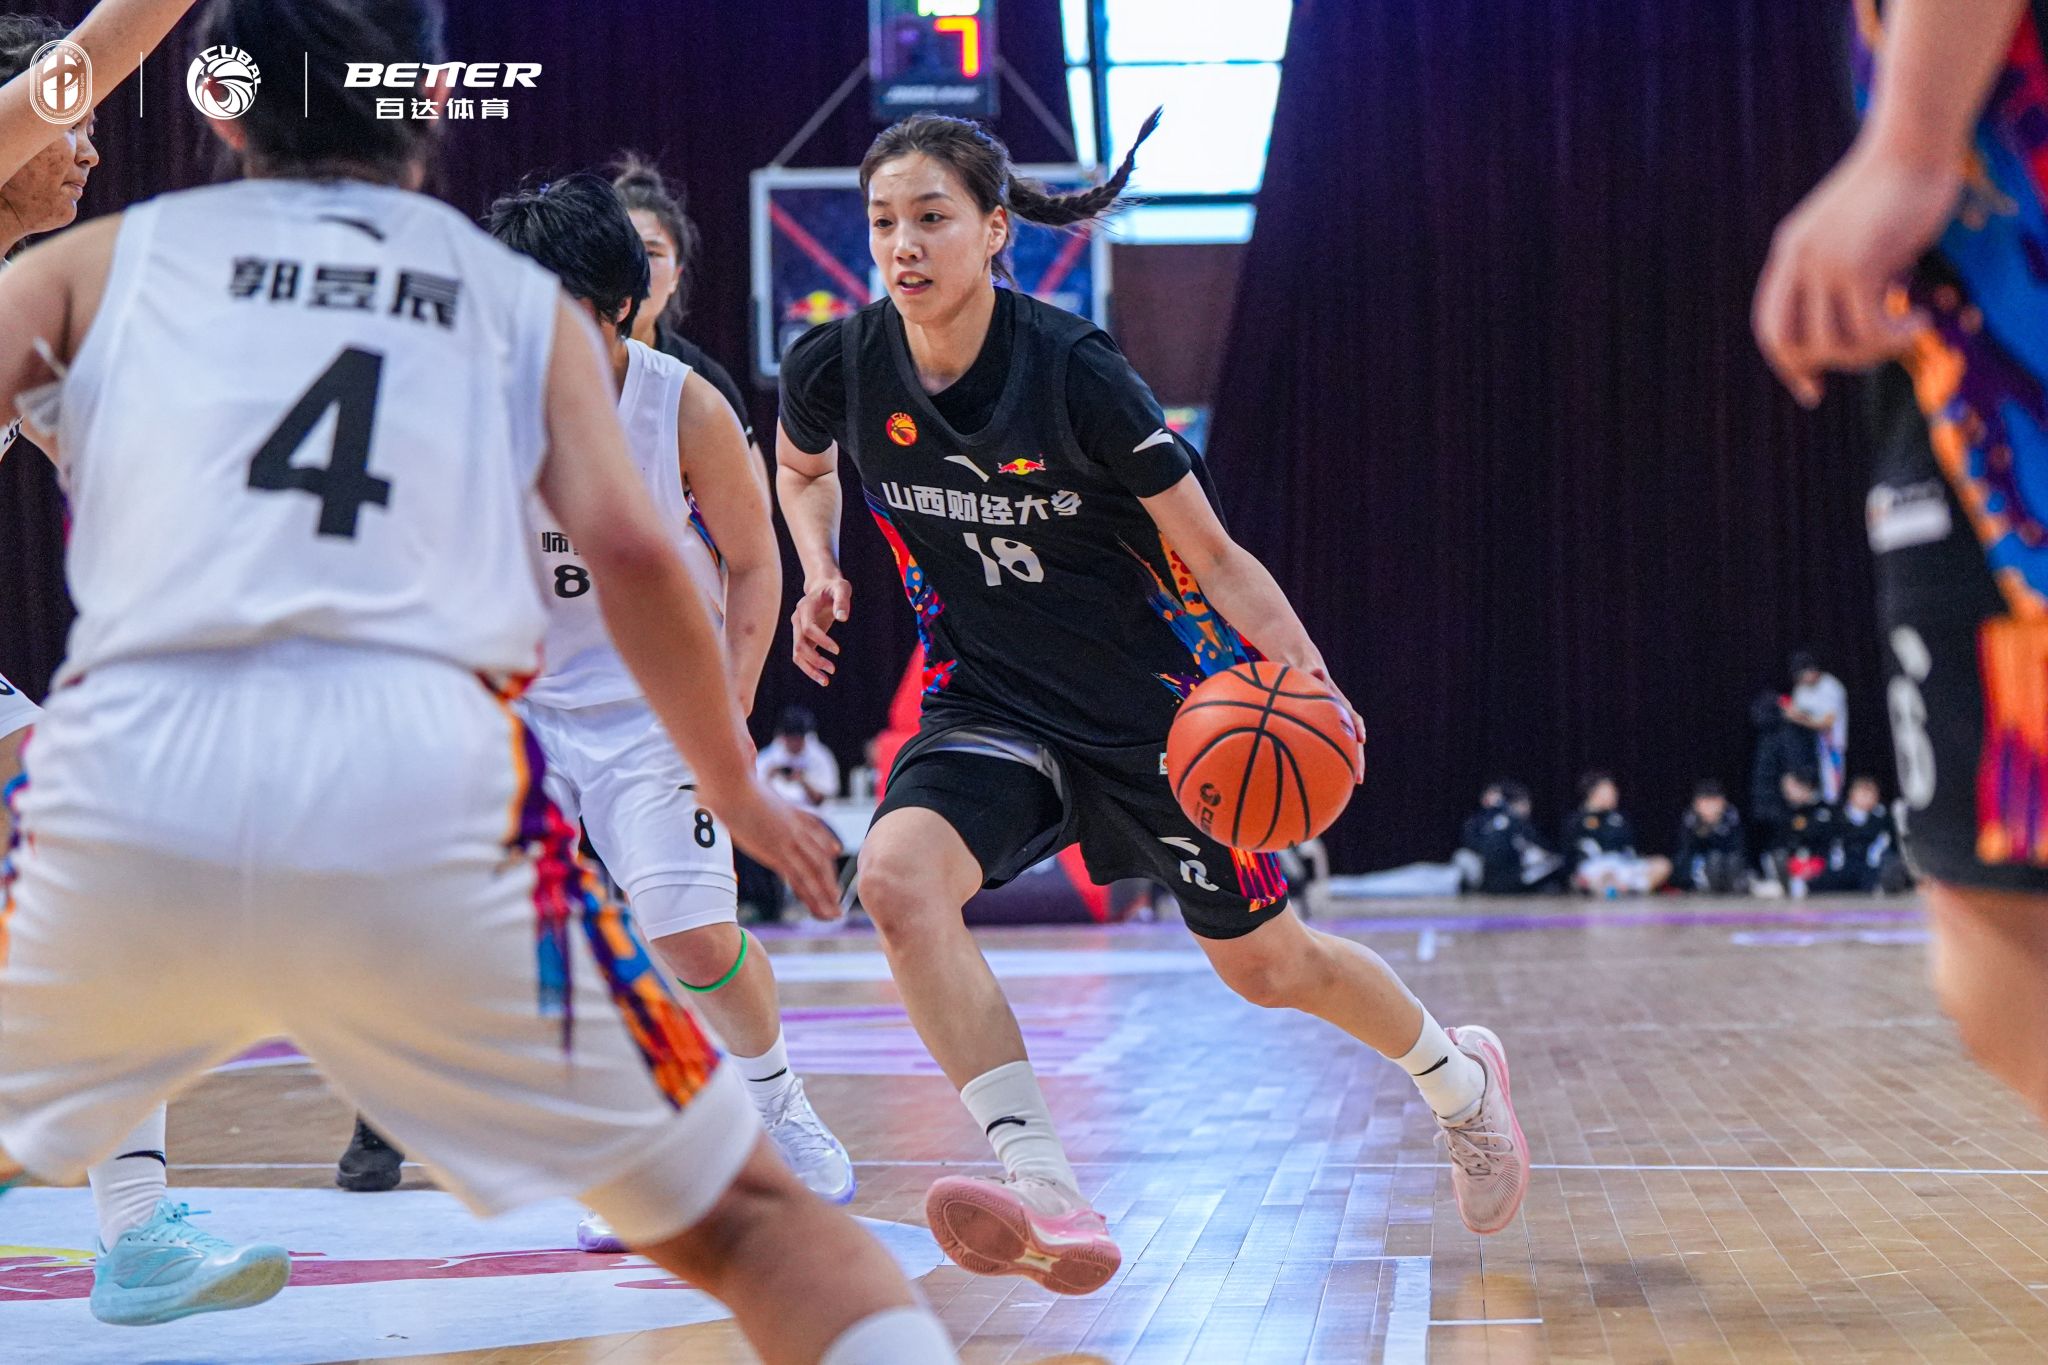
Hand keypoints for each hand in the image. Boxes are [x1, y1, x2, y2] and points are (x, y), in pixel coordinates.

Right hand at [711, 775, 844, 920]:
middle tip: (836, 896)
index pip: (813, 827)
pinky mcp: (778, 852)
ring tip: (834, 912)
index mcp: (788, 810)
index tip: (834, 851)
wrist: (731, 783)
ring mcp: (788, 840)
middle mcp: (793, 827)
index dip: (824, 841)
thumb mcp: (742, 781)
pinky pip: (800, 878)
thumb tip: (728, 773)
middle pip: (819, 855)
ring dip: (826, 893)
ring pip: (815, 871)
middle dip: (828, 878)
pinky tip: (822, 906)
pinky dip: (813, 895)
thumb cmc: (728, 781)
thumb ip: (744, 778)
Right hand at [791, 578, 850, 685]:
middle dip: (815, 659)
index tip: (837, 650)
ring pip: (797, 654)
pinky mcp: (802, 638)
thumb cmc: (834, 588)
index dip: (822, 640)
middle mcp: (797, 620)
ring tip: (826, 681)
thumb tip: (843, 618)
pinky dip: (810, 668)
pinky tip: (823, 677)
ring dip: (810, 669)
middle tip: (833, 670)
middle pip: (799, 645)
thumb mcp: (842, 588)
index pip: (808, 629)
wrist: (822, 587)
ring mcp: (797, 630)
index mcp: (805, 608)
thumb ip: (842, 601)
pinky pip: (801, 656)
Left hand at [1303, 663, 1366, 783]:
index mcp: (1339, 704)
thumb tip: (1317, 670)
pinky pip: (1335, 747)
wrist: (1306, 670)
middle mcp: (1341, 716)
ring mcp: (1336, 724)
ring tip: (1354, 782)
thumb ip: (1315, 673)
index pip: (1353, 718)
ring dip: (1352, 763)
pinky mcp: (1329, 729)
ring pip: (1347, 746)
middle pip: (1354, 740)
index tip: (1361, 740)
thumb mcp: (1311, 670)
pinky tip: (1330, 776)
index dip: (1357, 728)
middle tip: (1359, 776)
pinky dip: (1336, 760)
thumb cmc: (1307, 672)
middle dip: (1358, 758)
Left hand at [1753, 141, 1960, 406]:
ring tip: (1906, 333)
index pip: (1770, 324)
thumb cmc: (1897, 188)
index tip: (1811, 391)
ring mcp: (1825, 263)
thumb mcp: (1858, 235)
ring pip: (1831, 343)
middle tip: (1875, 355)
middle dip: (1826, 365)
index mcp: (1790, 251)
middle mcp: (1798, 259)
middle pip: (1789, 342)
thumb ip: (1847, 274)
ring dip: (1871, 353)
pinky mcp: (1860, 264)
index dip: (1787, 364)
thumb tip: (1859, 328)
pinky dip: (1895, 338)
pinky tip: (1920, 322)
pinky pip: (1867, 330)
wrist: (1915, 144)